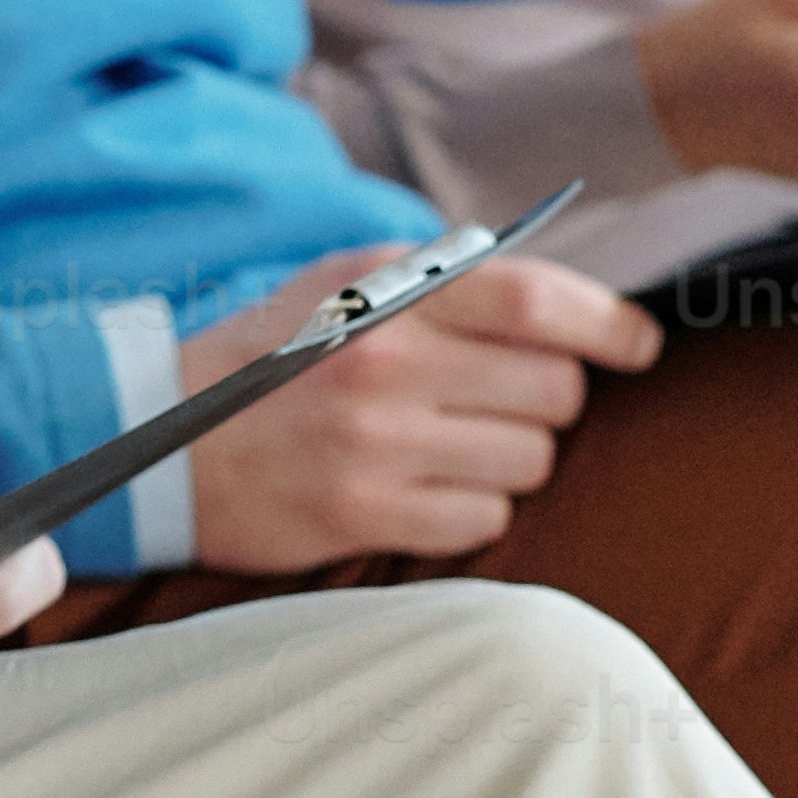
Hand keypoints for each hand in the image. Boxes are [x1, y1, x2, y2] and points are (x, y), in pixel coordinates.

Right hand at [166, 244, 665, 573]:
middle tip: (497, 403)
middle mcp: (386, 364)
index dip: (609, 325)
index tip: (638, 346)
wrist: (159, 436)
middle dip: (543, 400)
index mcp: (388, 293)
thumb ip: (444, 276)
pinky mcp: (363, 513)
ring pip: (529, 461)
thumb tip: (562, 298)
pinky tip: (421, 489)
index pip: (536, 299)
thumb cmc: (270, 357)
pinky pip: (483, 520)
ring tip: (448, 447)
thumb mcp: (343, 282)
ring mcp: (376, 443)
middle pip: (553, 391)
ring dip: (508, 459)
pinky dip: (469, 509)